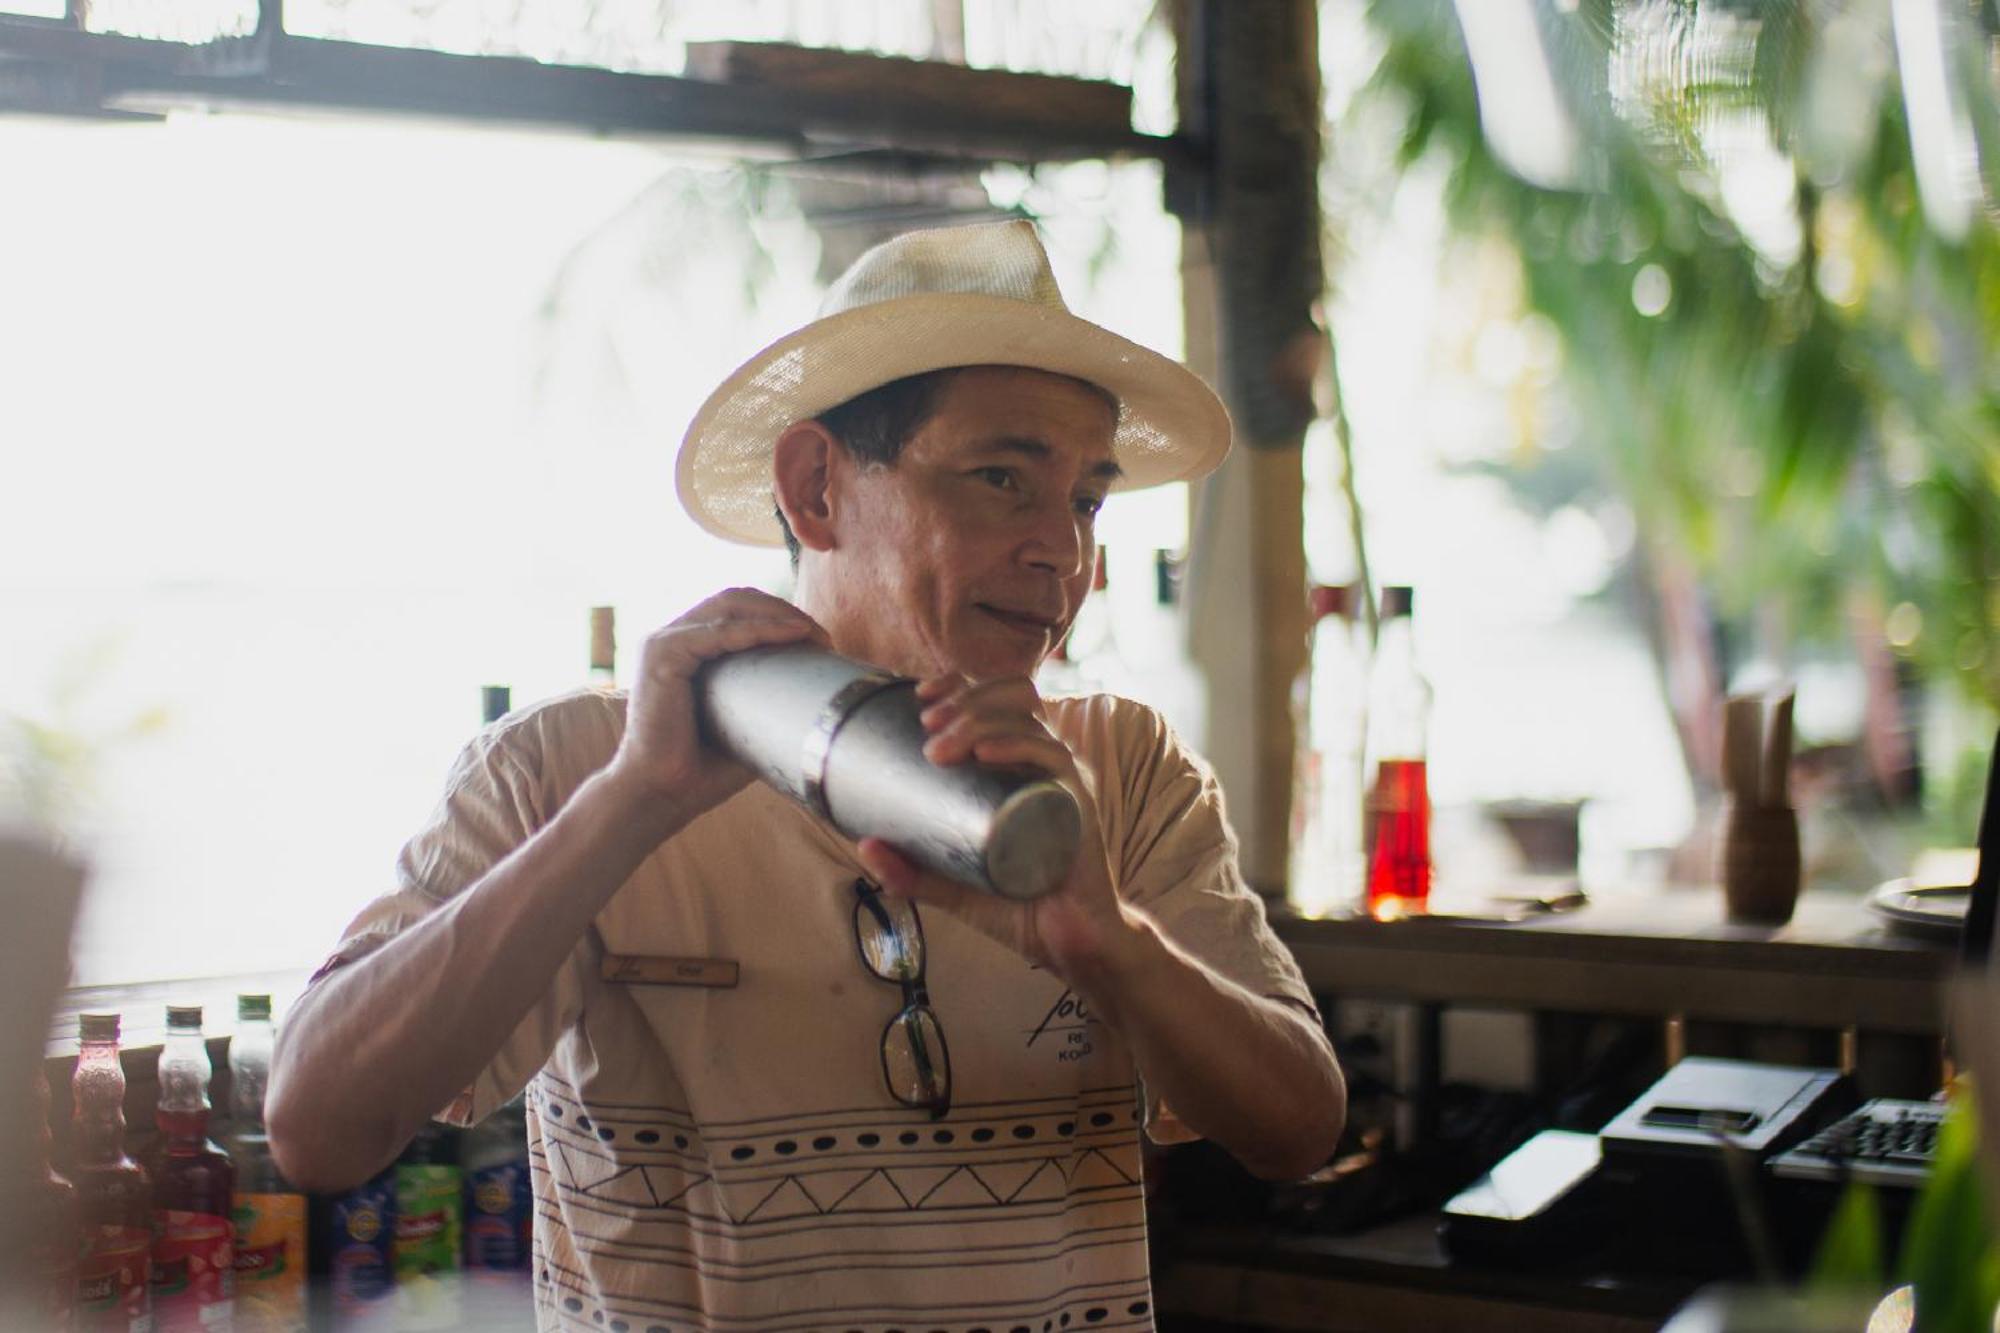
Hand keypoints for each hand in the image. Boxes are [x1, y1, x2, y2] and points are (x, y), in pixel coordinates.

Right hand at [605, 588, 828, 827]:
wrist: (661, 795)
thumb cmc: (700, 768)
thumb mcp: (744, 726)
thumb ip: (767, 702)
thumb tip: (820, 699)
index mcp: (685, 649)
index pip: (736, 612)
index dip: (779, 616)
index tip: (820, 641)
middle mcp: (671, 638)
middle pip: (734, 599)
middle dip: (782, 609)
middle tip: (822, 636)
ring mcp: (663, 643)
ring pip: (729, 606)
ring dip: (777, 614)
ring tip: (813, 633)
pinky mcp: (662, 656)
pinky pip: (718, 632)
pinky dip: (759, 630)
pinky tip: (791, 633)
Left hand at [853, 674, 1137, 979]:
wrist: (1071, 943)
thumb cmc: (1019, 906)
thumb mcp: (955, 886)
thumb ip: (912, 872)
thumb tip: (864, 845)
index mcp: (1020, 765)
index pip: (995, 700)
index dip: (959, 685)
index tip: (920, 695)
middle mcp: (1044, 762)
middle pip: (1011, 696)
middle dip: (963, 699)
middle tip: (926, 727)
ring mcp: (1063, 778)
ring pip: (1026, 718)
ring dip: (978, 719)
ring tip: (941, 745)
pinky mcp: (1078, 802)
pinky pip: (1053, 757)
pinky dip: (1016, 746)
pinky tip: (985, 753)